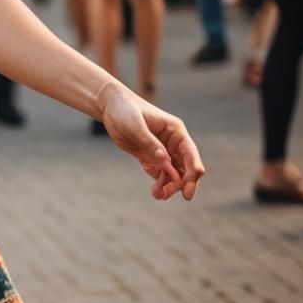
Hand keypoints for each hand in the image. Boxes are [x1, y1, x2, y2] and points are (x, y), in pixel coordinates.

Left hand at [95, 82, 205, 200]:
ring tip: (158, 195)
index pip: (190, 156)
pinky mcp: (151, 157)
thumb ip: (150, 144)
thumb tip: (166, 163)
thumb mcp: (135, 125)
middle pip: (185, 168)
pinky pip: (161, 174)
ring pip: (174, 174)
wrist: (110, 107)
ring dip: (170, 187)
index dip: (192, 175)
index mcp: (176, 131)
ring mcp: (163, 150)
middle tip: (165, 194)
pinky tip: (156, 192)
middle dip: (179, 184)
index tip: (186, 192)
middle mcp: (174, 142)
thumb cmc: (125, 110)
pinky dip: (161, 184)